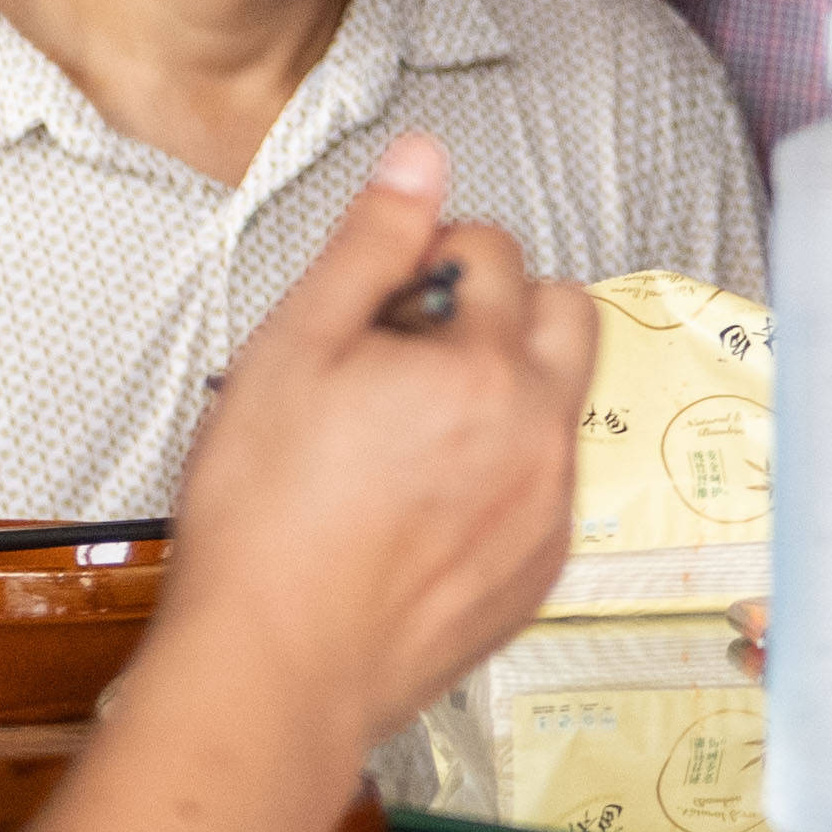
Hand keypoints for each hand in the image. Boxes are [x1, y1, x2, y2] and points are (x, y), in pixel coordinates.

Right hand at [159, 135, 599, 736]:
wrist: (270, 671)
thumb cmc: (267, 523)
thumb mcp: (294, 348)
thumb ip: (371, 243)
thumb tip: (421, 161)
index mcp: (489, 370)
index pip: (497, 252)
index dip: (428, 259)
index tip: (382, 301)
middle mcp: (541, 436)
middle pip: (564, 314)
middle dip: (501, 308)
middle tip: (412, 350)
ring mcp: (549, 511)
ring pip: (556, 404)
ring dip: (501, 392)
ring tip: (402, 435)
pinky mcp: (538, 574)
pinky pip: (544, 486)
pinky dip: (499, 473)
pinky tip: (418, 502)